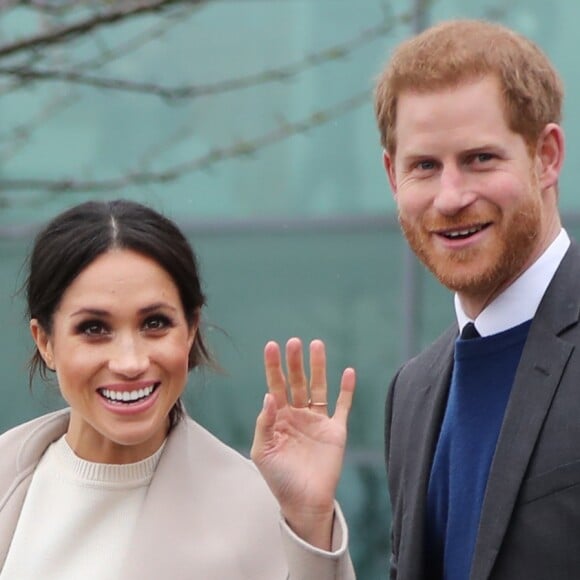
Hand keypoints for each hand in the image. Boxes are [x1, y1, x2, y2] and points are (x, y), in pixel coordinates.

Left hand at [251, 337, 355, 549]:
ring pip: (318, 387)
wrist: (305, 502)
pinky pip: (342, 406)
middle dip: (295, 362)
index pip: (275, 386)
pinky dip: (346, 390)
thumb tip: (269, 396)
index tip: (271, 346)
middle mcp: (297, 414)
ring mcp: (317, 421)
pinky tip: (348, 372)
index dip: (273, 366)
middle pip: (296, 381)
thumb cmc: (279, 479)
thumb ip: (264, 423)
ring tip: (317, 345)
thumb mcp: (262, 451)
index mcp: (278, 418)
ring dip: (318, 367)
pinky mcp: (336, 430)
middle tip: (294, 341)